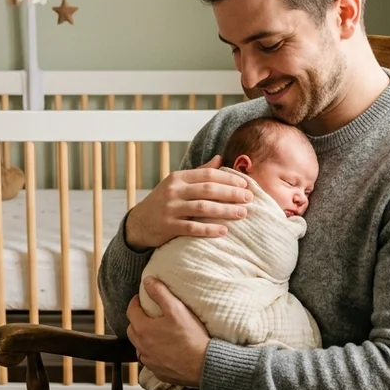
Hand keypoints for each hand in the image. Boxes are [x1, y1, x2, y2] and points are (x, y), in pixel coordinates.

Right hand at [124, 155, 251, 249]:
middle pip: (208, 190)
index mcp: (178, 177)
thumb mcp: (178, 183)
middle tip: (249, 198)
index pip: (208, 174)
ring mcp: (170, 209)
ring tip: (242, 213)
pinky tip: (224, 231)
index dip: (229, 178)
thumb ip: (199, 172)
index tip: (245, 184)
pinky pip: (192, 228)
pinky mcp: (168, 226)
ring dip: (225, 211)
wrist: (139, 222)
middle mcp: (174, 190)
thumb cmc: (165, 201)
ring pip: (202, 208)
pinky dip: (209, 229)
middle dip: (231, 193)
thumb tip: (220, 158)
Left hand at [126, 277, 209, 387]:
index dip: (135, 302)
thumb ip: (160, 293)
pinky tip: (163, 351)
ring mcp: (149, 361)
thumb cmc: (190, 337)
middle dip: (136, 320)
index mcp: (143, 329)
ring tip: (154, 333)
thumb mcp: (176, 309)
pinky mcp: (158, 372)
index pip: (131, 311)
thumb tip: (147, 281)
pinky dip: (152, 354)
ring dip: (143, 339)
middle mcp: (142, 346)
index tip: (140, 298)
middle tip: (146, 315)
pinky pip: (150, 361)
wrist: (203, 364)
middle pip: (132, 330)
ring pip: (139, 347)